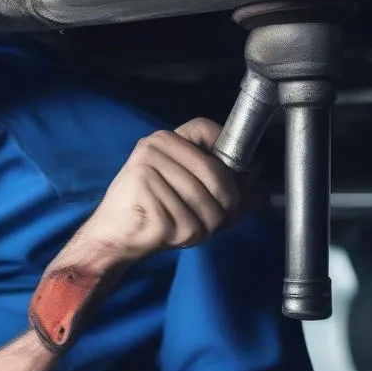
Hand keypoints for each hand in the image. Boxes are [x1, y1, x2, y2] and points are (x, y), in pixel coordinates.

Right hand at [80, 118, 242, 264]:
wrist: (112, 236)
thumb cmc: (152, 212)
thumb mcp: (188, 190)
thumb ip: (223, 186)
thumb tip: (260, 190)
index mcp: (164, 139)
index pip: (211, 132)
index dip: (232, 158)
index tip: (239, 179)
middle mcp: (154, 150)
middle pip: (217, 176)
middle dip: (225, 206)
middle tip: (213, 219)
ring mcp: (149, 172)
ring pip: (207, 206)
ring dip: (204, 227)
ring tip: (184, 226)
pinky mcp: (147, 199)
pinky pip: (190, 225)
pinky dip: (185, 238)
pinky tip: (168, 234)